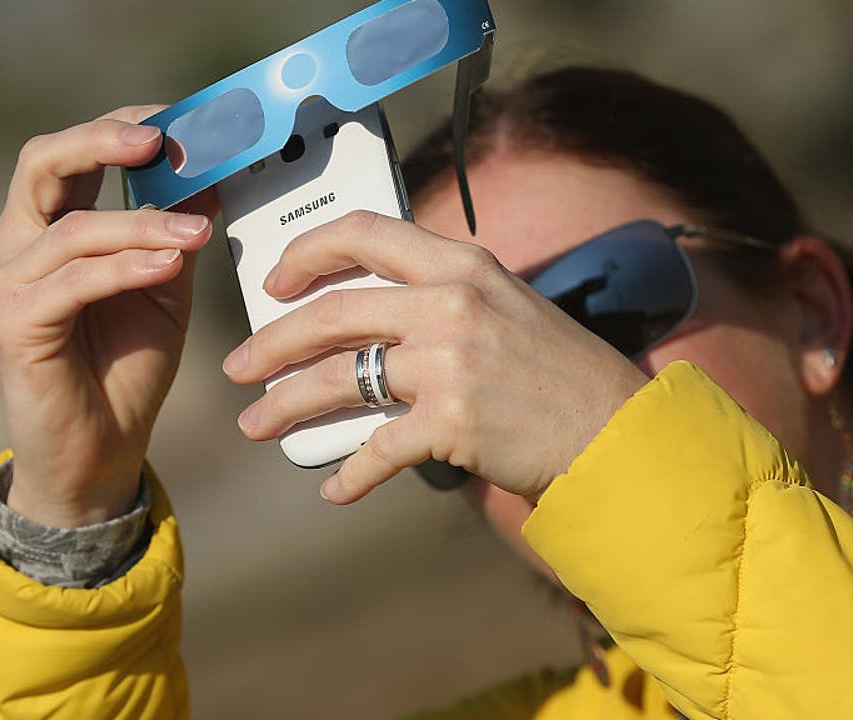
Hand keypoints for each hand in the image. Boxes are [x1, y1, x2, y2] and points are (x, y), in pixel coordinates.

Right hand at [0, 106, 216, 526]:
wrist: (105, 449)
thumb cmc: (130, 364)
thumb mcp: (167, 285)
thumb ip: (179, 229)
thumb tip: (214, 169)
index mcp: (52, 227)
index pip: (73, 153)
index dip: (120, 128)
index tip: (180, 120)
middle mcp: (19, 246)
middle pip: (43, 163)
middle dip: (103, 141)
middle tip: (163, 139)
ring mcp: (11, 285)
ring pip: (73, 229)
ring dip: (142, 223)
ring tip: (196, 230)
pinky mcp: (17, 326)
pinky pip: (73, 283)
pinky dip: (126, 267)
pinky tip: (170, 262)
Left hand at [221, 211, 648, 503]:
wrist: (613, 432)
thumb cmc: (558, 372)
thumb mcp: (505, 305)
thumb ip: (442, 295)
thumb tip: (367, 315)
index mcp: (462, 264)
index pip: (362, 233)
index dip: (305, 254)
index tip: (274, 281)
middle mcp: (450, 303)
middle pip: (330, 314)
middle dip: (269, 344)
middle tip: (238, 369)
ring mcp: (449, 363)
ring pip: (336, 380)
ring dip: (284, 406)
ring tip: (258, 425)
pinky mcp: (450, 423)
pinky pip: (375, 449)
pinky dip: (349, 475)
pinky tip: (333, 490)